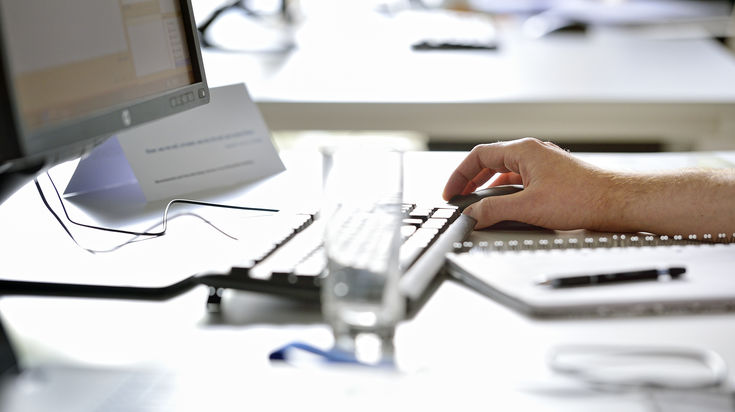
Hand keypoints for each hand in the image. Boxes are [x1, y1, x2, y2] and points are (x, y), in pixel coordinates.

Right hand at [442, 138, 612, 229]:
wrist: (617, 202)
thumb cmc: (583, 198)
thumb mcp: (529, 207)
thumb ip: (495, 210)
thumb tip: (473, 214)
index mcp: (523, 151)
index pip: (479, 156)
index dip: (459, 175)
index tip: (451, 193)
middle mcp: (532, 153)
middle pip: (490, 162)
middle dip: (471, 181)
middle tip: (459, 199)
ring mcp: (543, 165)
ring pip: (505, 172)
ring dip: (488, 188)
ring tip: (478, 204)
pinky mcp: (552, 178)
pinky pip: (519, 180)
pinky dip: (505, 192)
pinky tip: (505, 207)